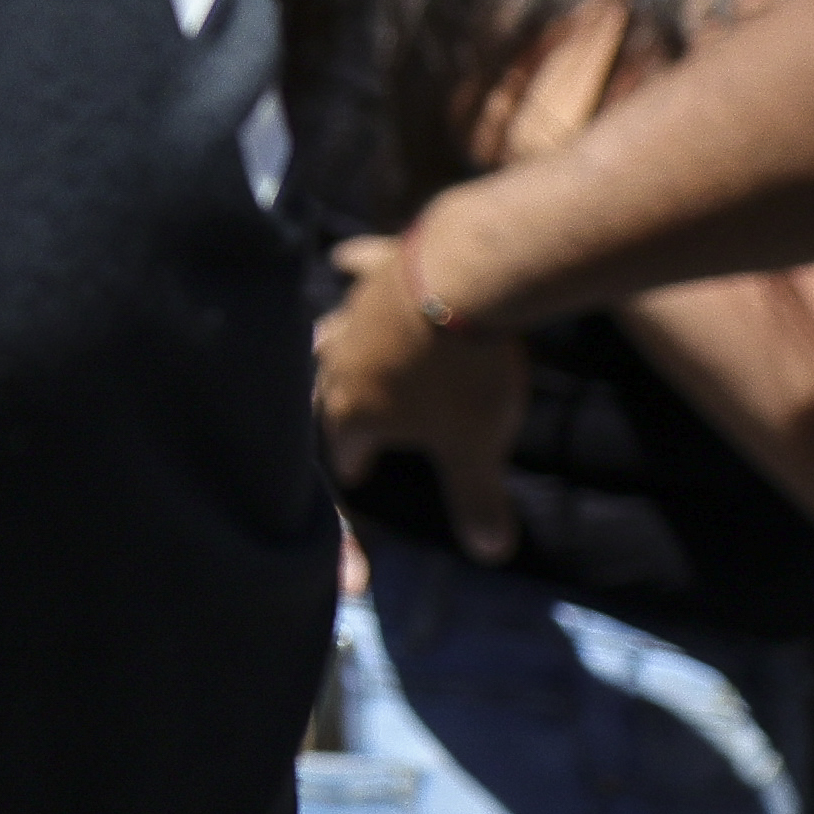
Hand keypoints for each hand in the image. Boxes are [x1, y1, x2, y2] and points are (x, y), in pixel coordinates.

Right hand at [314, 234, 526, 562]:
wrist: (465, 282)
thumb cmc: (463, 377)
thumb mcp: (477, 449)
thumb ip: (476, 502)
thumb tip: (489, 554)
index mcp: (353, 412)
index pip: (343, 449)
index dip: (352, 467)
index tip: (358, 479)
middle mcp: (340, 362)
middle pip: (324, 389)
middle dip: (329, 406)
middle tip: (338, 415)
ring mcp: (355, 312)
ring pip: (329, 333)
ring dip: (328, 344)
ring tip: (324, 348)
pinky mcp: (379, 267)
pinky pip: (356, 267)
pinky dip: (352, 266)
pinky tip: (345, 259)